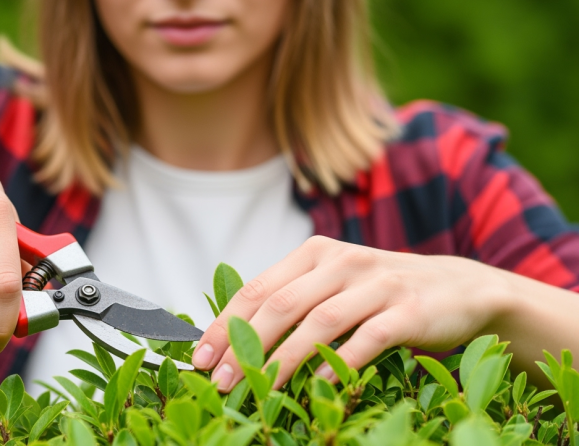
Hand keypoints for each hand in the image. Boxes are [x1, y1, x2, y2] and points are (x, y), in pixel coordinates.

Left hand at [191, 235, 512, 390]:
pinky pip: (366, 339)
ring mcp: (377, 284)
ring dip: (282, 359)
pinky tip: (316, 387)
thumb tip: (233, 341)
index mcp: (316, 254)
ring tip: (257, 388)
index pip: (258, 289)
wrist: (460, 287)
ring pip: (318, 323)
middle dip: (244, 346)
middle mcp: (342, 262)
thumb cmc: (381, 293)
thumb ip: (293, 301)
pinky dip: (338, 363)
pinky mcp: (409, 310)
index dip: (225, 324)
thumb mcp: (335, 284)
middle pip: (281, 305)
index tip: (200, 357)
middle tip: (221, 381)